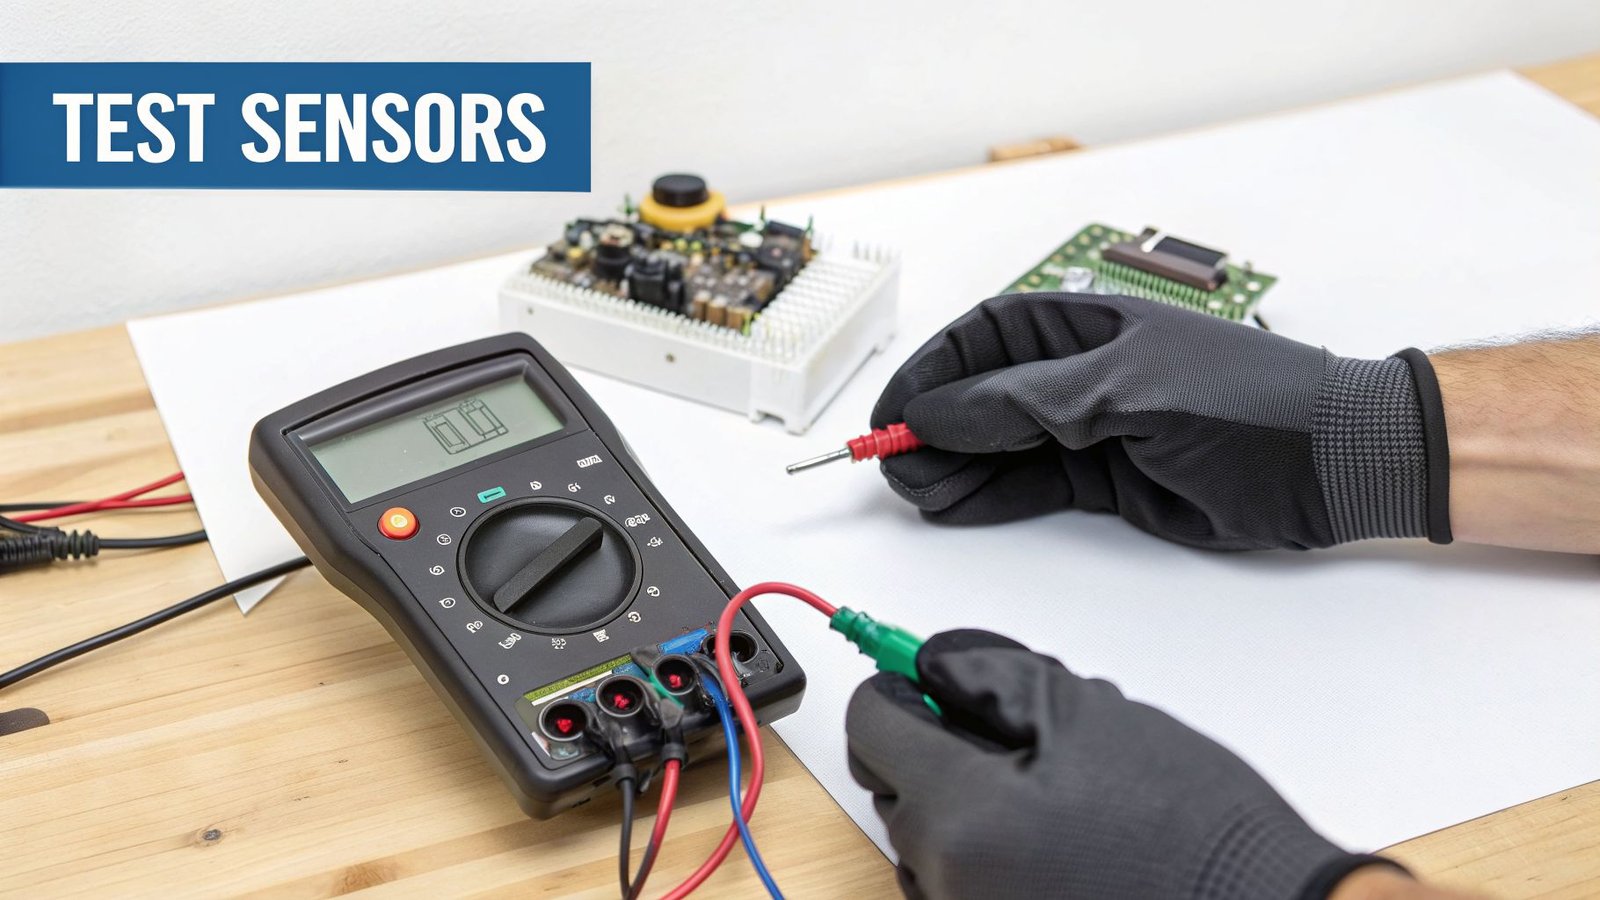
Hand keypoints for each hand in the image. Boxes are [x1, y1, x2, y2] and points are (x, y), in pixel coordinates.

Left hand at [846, 630, 1401, 898]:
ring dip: (968, 798)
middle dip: (941, 743)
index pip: (870, 728)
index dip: (899, 686)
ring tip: (1058, 787)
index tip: (925, 674)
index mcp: (958, 817)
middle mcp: (947, 881)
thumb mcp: (1087, 713)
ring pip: (932, 834)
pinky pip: (966, 877)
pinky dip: (993, 846)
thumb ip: (989, 676)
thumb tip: (933, 664)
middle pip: (897, 783)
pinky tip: (1062, 834)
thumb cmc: (1192, 830)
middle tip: (1020, 728)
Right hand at [872, 293, 1450, 549]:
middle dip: (934, 426)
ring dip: (954, 466)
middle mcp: (1082, 372)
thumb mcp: (1126, 389)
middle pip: (983, 394)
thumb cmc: (1246, 401)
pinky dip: (989, 497)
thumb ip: (1028, 402)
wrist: (1330, 462)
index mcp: (1088, 323)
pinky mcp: (1106, 480)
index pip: (984, 338)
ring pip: (1000, 445)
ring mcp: (1092, 427)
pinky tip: (953, 505)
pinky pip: (1030, 485)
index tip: (892, 412)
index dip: (931, 372)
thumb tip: (943, 410)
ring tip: (917, 491)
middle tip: (897, 464)